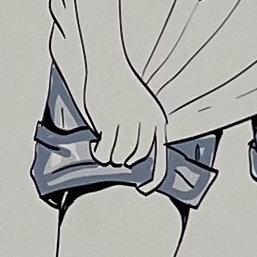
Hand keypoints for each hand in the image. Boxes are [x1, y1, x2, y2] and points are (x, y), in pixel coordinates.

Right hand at [86, 52, 172, 193]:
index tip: (144, 190)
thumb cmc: (123, 90)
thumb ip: (142, 133)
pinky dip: (99, 151)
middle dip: (122, 159)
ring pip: (119, 157)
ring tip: (103, 143)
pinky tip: (96, 144)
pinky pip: (105, 150)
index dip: (154, 179)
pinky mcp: (110, 122)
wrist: (108, 66)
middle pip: (135, 159)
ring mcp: (129, 123)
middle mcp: (147, 124)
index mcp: (158, 122)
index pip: (160, 159)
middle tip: (111, 150)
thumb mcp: (141, 110)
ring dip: (109, 155)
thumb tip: (133, 161)